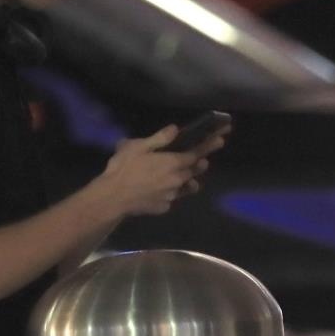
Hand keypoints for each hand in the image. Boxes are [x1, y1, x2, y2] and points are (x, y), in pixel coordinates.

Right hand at [95, 124, 223, 217]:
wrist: (113, 198)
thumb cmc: (124, 169)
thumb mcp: (138, 147)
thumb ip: (159, 139)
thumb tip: (175, 129)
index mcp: (173, 163)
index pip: (197, 153)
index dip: (209, 145)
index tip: (221, 139)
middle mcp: (178, 180)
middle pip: (195, 170)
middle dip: (201, 162)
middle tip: (204, 158)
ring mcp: (172, 195)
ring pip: (187, 185)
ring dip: (190, 179)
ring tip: (188, 176)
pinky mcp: (164, 206)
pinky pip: (174, 197)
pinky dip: (173, 192)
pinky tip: (165, 190)